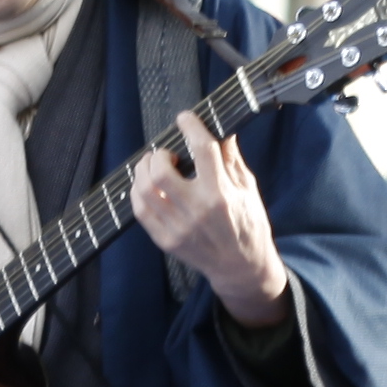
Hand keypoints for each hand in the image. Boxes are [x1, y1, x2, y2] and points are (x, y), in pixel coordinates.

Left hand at [130, 112, 286, 324]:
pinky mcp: (166, 241)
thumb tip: (222, 131)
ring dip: (143, 171)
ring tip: (152, 166)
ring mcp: (179, 228)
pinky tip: (146, 186)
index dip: (191, 127)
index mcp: (221, 194)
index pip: (202, 150)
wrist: (241, 267)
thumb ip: (231, 160)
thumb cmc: (248, 225)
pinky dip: (138, 193)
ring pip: (145, 190)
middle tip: (166, 152)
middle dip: (159, 154)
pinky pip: (141, 212)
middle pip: (161, 171)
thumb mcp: (248, 189)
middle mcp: (197, 210)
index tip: (185, 119)